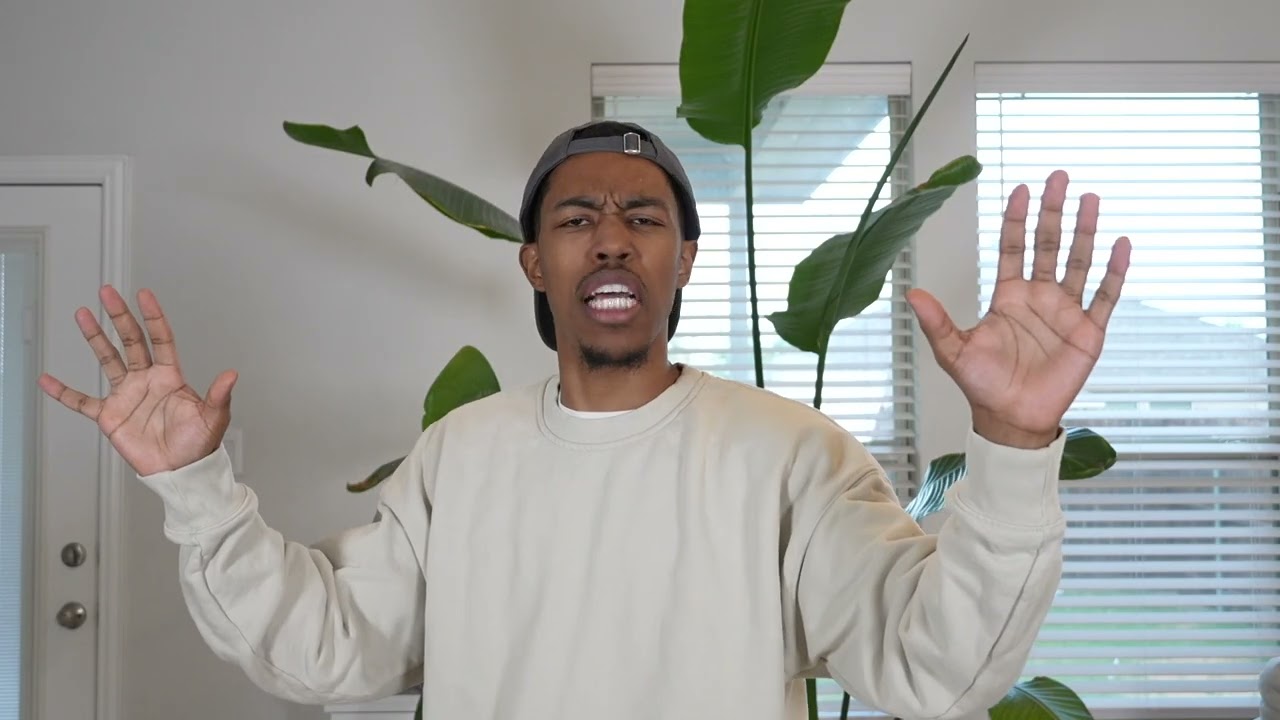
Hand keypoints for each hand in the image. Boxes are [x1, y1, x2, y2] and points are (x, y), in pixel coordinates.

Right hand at [37, 285, 237, 475]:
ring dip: (95, 338)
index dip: (153, 317)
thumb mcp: (213, 418)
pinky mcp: (110, 416)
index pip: (161, 339)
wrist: (180, 471)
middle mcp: (146, 380)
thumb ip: (219, 396)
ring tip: (82, 314)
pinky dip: (64, 392)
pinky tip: (47, 380)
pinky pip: (82, 402)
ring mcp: (126, 395)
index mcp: (171, 377)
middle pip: (131, 341)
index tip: (144, 295)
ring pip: (107, 360)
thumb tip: (232, 375)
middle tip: (107, 292)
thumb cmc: (199, 444)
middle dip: (119, 316)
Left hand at [907, 170, 1130, 448]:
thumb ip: (936, 322)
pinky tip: (1121, 244)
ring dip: (1085, 230)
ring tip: (1090, 199)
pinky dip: (1114, 271)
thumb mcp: (954, 351)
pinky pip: (1105, 296)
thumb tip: (911, 292)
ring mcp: (1065, 312)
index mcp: (1008, 296)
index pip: (1013, 247)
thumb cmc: (983, 385)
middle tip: (1059, 177)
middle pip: (1048, 244)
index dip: (1016, 219)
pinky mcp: (1088, 331)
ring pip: (1078, 262)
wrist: (1013, 418)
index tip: (1020, 188)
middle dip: (1052, 211)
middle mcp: (1039, 297)